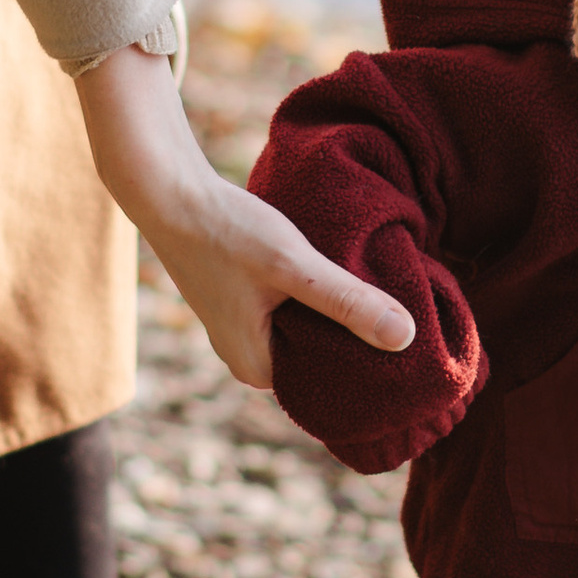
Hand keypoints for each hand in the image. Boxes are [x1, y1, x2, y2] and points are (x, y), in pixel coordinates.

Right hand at [74, 45, 415, 390]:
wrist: (170, 193)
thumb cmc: (227, 231)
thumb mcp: (295, 265)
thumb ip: (347, 301)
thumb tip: (406, 338)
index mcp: (258, 369)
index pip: (332, 384)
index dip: (369, 361)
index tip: (407, 341)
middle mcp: (248, 359)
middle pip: (321, 359)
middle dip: (355, 336)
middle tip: (403, 312)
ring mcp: (244, 331)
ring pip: (309, 331)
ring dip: (337, 312)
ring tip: (380, 293)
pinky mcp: (244, 302)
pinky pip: (294, 311)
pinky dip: (317, 296)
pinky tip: (344, 275)